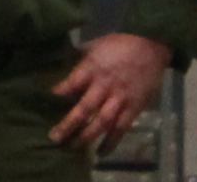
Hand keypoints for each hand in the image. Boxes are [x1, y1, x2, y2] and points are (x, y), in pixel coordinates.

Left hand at [47, 31, 169, 147]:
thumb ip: (78, 55)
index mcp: (93, 67)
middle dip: (68, 124)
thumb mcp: (95, 44)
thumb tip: (58, 59)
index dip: (59, 93)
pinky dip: (111, 142)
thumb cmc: (119, 44)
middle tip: (54, 138)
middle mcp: (104, 86)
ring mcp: (120, 99)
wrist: (150, 47)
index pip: (72, 83)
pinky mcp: (133, 108)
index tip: (46, 103)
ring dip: (87, 136)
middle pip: (84, 108)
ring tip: (73, 147)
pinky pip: (121, 128)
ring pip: (102, 122)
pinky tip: (100, 152)